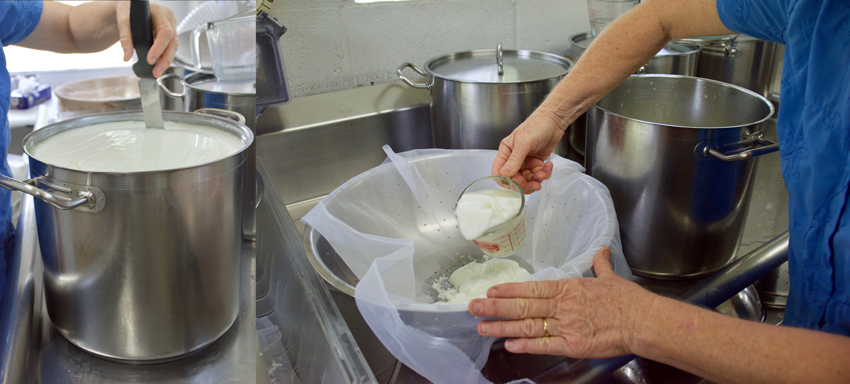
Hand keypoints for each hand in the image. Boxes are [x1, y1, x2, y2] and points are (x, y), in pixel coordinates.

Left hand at [115, 1, 178, 76]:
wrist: (129, 10)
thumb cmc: (128, 11)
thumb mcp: (123, 21)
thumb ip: (125, 38)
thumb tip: (127, 56)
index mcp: (159, 12)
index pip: (165, 32)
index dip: (159, 47)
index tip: (151, 60)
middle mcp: (168, 19)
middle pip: (173, 42)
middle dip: (165, 59)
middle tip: (156, 71)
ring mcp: (171, 26)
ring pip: (173, 47)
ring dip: (166, 61)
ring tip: (157, 71)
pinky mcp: (169, 34)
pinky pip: (170, 47)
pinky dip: (164, 57)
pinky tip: (158, 65)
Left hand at [468, 248, 655, 358]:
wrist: (643, 320)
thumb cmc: (628, 300)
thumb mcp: (610, 278)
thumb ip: (600, 265)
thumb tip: (601, 251)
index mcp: (568, 288)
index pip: (532, 288)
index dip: (509, 290)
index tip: (490, 290)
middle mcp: (562, 305)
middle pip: (522, 306)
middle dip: (495, 307)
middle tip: (473, 307)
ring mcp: (566, 325)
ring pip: (527, 325)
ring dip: (502, 326)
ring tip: (482, 327)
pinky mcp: (573, 345)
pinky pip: (544, 345)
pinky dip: (525, 344)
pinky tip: (509, 343)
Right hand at [492, 111, 564, 193]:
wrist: (554, 121)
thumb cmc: (536, 126)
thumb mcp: (523, 142)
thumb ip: (514, 159)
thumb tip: (505, 174)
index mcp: (506, 152)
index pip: (499, 172)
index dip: (506, 181)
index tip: (517, 183)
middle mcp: (513, 159)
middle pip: (514, 179)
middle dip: (525, 183)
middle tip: (534, 183)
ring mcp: (525, 162)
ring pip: (527, 180)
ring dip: (536, 179)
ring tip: (543, 172)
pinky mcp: (536, 163)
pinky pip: (538, 175)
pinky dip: (544, 173)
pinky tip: (548, 165)